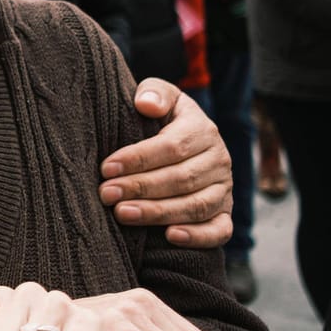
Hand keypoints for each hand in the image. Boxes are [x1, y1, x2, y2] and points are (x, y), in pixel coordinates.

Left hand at [99, 78, 232, 247]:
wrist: (181, 141)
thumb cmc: (159, 118)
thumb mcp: (159, 96)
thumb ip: (154, 93)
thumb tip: (146, 104)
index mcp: (202, 129)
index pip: (173, 146)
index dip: (138, 158)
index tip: (106, 168)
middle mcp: (219, 160)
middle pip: (182, 178)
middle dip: (141, 187)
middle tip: (106, 194)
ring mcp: (223, 189)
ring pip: (197, 205)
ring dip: (158, 213)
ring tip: (123, 214)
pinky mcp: (224, 213)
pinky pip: (220, 230)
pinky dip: (198, 236)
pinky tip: (170, 237)